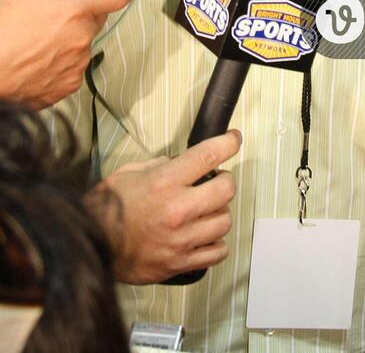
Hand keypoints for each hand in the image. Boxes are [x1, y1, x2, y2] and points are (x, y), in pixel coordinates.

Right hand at [0, 0, 137, 107]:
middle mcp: (82, 37)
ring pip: (85, 42)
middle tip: (54, 13)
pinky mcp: (69, 85)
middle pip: (98, 18)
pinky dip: (62, 60)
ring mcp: (77, 64)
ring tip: (39, 38)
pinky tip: (39, 57)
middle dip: (83, 12)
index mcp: (75, 10)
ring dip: (71, 38)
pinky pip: (75, 66)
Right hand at [90, 131, 241, 283]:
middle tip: (216, 180)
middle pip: (226, 190)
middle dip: (225, 181)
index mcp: (165, 182)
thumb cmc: (108, 207)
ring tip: (206, 210)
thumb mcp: (131, 172)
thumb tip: (183, 162)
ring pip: (224, 221)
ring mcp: (181, 239)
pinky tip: (204, 235)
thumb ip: (161, 165)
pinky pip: (217, 252)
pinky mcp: (181, 263)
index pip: (208, 156)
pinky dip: (215, 242)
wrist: (91, 244)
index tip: (234, 139)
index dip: (228, 143)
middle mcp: (178, 210)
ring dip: (219, 212)